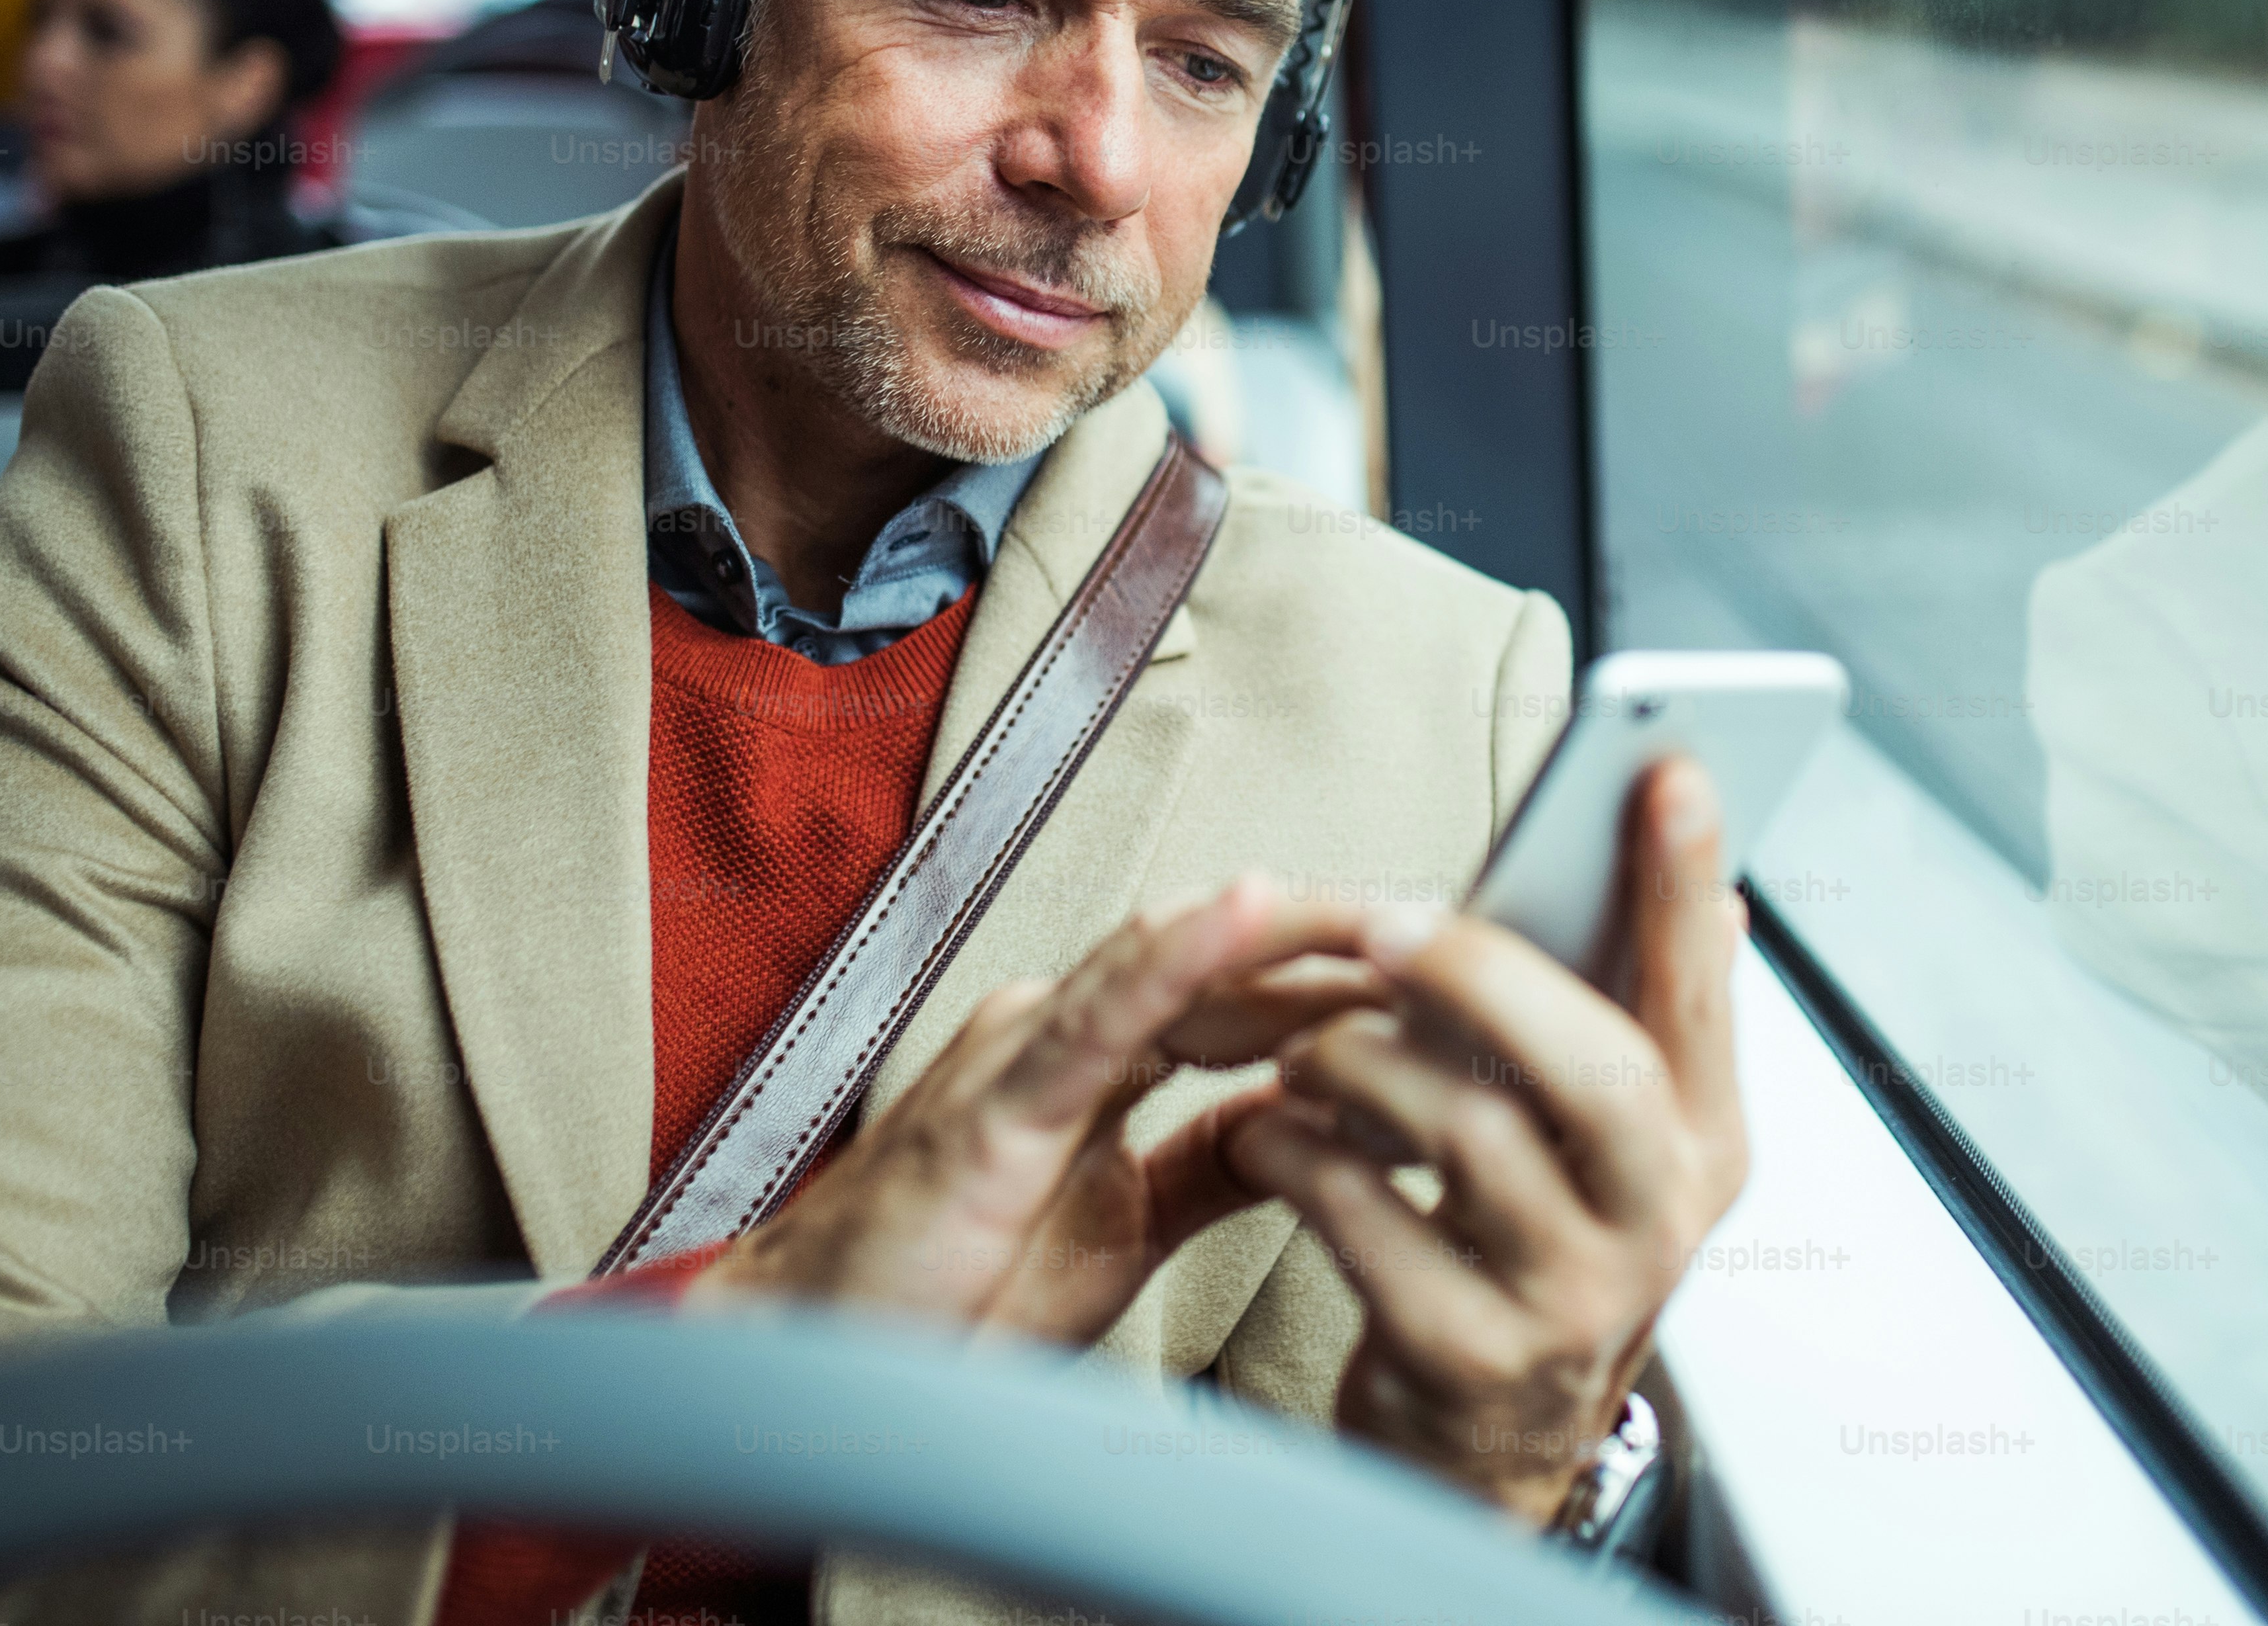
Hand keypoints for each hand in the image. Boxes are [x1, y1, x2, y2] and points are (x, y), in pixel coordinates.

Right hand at [687, 875, 1382, 1342]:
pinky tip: (1251, 912)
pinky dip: (1181, 954)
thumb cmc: (945, 1294)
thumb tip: (1314, 1127)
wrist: (814, 1359)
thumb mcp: (1124, 1229)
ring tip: (1389, 908)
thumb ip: (1209, 1167)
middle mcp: (1063, 1031)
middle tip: (1452, 933)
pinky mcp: (996, 1102)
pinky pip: (1103, 1013)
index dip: (1341, 981)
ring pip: (1178, 961)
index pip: (1243, 995)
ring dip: (1292, 928)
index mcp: (1094, 1058)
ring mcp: (1026, 1052)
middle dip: (1341, 945)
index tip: (1443, 979)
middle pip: (1227, 963)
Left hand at [1228, 759, 1749, 1523]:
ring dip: (1362, 1063)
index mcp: (1703, 1150)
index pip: (1705, 997)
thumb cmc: (1530, 1259)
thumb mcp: (1605, 1157)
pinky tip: (1271, 1130)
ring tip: (1306, 1047)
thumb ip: (1635, 1031)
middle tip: (1384, 921)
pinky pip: (1368, 1219)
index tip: (1668, 772)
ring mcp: (1569, 1299)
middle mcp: (1659, 1225)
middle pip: (1597, 1067)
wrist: (1479, 1461)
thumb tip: (1714, 901)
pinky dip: (1302, 1155)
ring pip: (1469, 1132)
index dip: (1686, 886)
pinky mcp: (1464, 1355)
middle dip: (1484, 971)